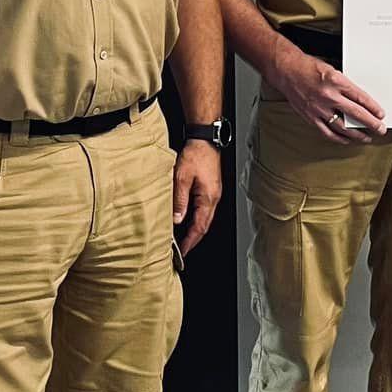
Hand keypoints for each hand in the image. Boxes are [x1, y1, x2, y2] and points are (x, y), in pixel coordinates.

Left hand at [172, 140, 221, 254]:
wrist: (205, 140)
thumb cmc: (195, 155)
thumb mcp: (182, 178)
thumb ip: (180, 200)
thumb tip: (177, 220)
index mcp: (208, 199)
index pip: (199, 227)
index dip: (190, 241)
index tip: (182, 252)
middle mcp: (213, 199)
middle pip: (204, 226)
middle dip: (193, 240)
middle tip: (182, 251)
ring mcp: (213, 194)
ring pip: (204, 219)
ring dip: (194, 230)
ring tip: (183, 239)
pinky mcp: (210, 189)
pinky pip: (204, 210)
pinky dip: (196, 219)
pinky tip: (187, 220)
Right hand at [271, 44, 385, 142]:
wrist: (287, 71)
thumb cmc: (308, 68)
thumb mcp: (332, 70)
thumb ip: (345, 85)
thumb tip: (359, 100)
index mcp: (337, 82)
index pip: (361, 98)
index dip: (373, 108)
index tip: (381, 115)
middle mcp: (329, 96)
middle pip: (355, 114)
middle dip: (371, 123)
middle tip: (380, 129)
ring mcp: (319, 108)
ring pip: (342, 127)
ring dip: (357, 134)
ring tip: (366, 138)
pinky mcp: (310, 117)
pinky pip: (327, 132)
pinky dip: (338, 138)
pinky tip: (347, 140)